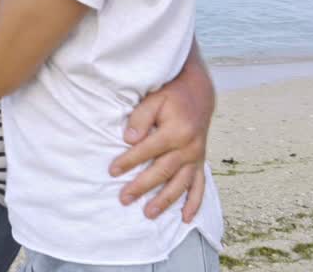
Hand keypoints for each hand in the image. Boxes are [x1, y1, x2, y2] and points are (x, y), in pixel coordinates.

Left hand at [109, 75, 213, 221]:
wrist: (198, 93)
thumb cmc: (172, 95)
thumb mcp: (154, 99)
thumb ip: (140, 117)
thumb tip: (129, 139)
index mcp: (176, 131)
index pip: (148, 150)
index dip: (129, 161)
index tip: (112, 171)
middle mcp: (189, 147)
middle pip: (163, 171)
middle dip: (142, 186)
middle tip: (124, 198)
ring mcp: (196, 157)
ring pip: (180, 183)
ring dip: (165, 200)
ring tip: (149, 213)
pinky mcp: (200, 162)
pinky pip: (199, 185)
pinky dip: (194, 203)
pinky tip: (185, 218)